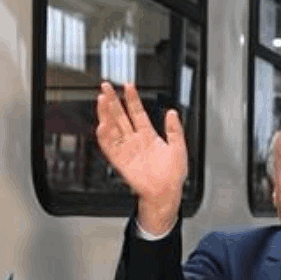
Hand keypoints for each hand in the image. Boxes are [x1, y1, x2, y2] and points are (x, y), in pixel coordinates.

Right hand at [95, 81, 187, 232]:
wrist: (165, 193)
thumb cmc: (173, 175)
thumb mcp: (178, 148)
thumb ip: (174, 130)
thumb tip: (172, 112)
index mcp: (148, 136)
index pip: (137, 112)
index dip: (133, 99)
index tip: (128, 86)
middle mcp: (135, 140)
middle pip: (121, 116)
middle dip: (113, 101)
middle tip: (106, 86)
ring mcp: (126, 150)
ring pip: (113, 128)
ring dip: (106, 114)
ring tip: (102, 99)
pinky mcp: (120, 161)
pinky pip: (109, 147)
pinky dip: (104, 136)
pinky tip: (102, 124)